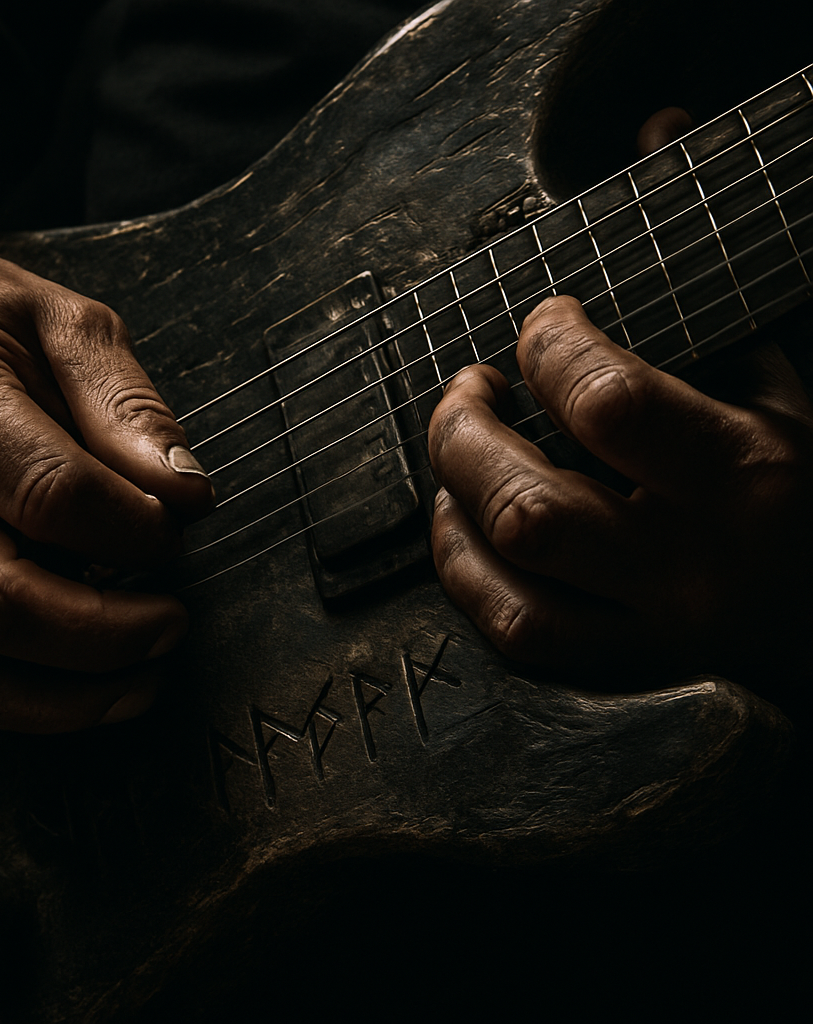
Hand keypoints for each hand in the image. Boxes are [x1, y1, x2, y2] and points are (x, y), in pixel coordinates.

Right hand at [0, 242, 213, 730]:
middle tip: (172, 620)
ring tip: (144, 674)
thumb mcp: (70, 323)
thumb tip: (183, 493)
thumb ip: (130, 408)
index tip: (177, 526)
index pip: (48, 493)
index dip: (131, 528)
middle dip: (104, 630)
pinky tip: (86, 692)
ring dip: (65, 692)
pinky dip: (20, 701)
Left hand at [428, 295, 812, 683]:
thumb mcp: (786, 410)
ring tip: (458, 458)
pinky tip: (466, 525)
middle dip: (466, 431)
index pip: (607, 402)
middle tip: (470, 392)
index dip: (549, 347)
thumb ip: (692, 365)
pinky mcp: (631, 670)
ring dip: (456, 502)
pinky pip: (517, 630)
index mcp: (750, 475)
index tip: (544, 324)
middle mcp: (696, 564)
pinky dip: (466, 569)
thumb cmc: (808, 498)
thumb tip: (577, 326)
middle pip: (529, 504)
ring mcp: (658, 630)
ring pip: (512, 576)